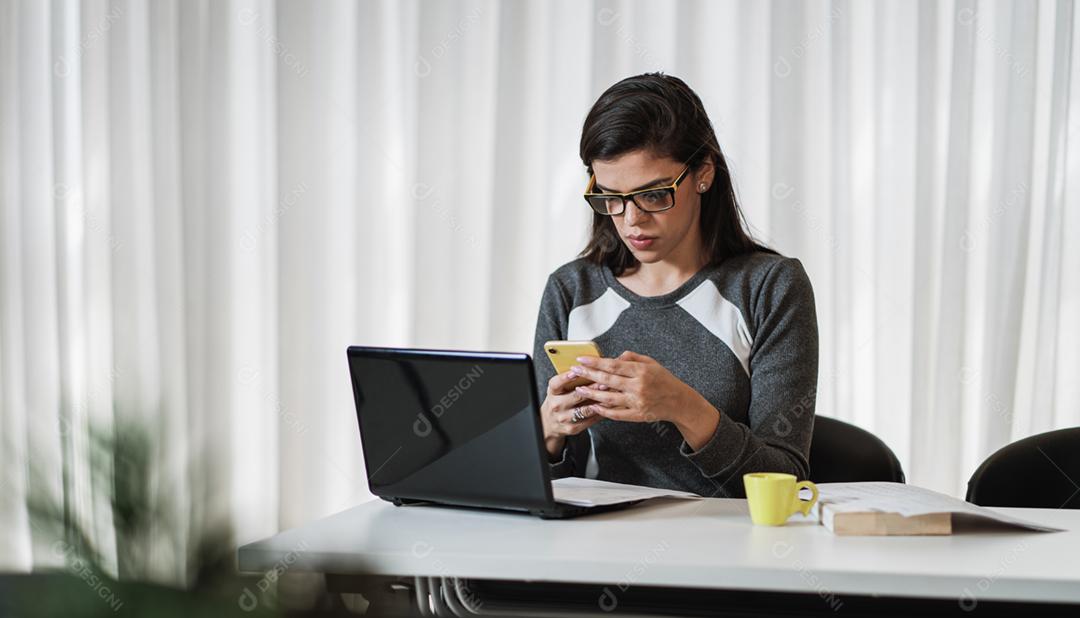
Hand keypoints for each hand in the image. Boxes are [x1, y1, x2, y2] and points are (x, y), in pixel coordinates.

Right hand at [539, 369, 606, 459]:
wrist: (549, 423)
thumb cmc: (558, 401)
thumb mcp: (559, 389)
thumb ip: (570, 379)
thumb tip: (589, 366)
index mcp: (553, 392)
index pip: (557, 383)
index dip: (566, 377)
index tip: (577, 370)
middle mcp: (556, 405)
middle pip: (576, 395)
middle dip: (593, 388)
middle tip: (605, 381)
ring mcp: (564, 418)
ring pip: (585, 409)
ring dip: (600, 401)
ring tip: (611, 394)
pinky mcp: (572, 428)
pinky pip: (590, 420)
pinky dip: (601, 413)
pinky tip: (609, 407)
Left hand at [568, 351, 719, 449]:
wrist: (680, 402)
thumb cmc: (664, 380)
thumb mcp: (651, 363)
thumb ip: (632, 358)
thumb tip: (614, 357)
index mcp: (641, 371)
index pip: (613, 365)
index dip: (595, 362)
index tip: (581, 359)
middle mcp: (639, 386)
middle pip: (608, 380)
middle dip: (589, 375)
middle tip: (574, 371)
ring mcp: (638, 402)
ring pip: (609, 398)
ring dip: (592, 394)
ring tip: (579, 388)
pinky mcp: (638, 415)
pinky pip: (617, 414)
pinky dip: (604, 411)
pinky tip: (593, 406)